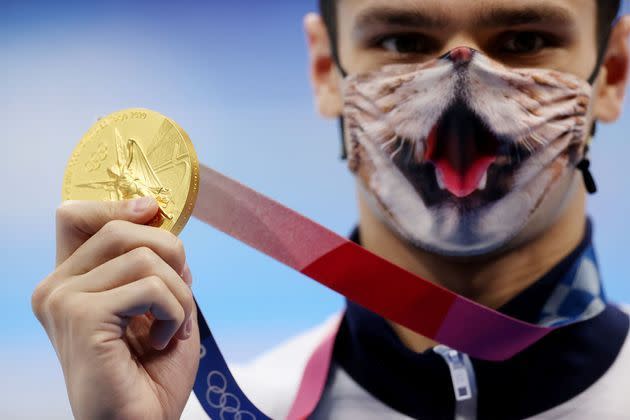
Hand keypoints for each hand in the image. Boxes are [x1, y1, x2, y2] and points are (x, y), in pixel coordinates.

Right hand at [32, 197, 199, 419]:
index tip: (153, 211)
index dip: (118, 204)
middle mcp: (56, 288)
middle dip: (170, 253)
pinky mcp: (82, 316)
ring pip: (145, 256)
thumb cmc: (149, 374)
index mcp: (70, 283)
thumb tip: (168, 232)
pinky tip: (165, 341)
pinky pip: (152, 286)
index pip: (76, 216)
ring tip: (172, 328)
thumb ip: (158, 268)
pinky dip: (176, 312)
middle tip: (179, 296)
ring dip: (179, 293)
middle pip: (120, 228)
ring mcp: (64, 301)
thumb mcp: (160, 307)